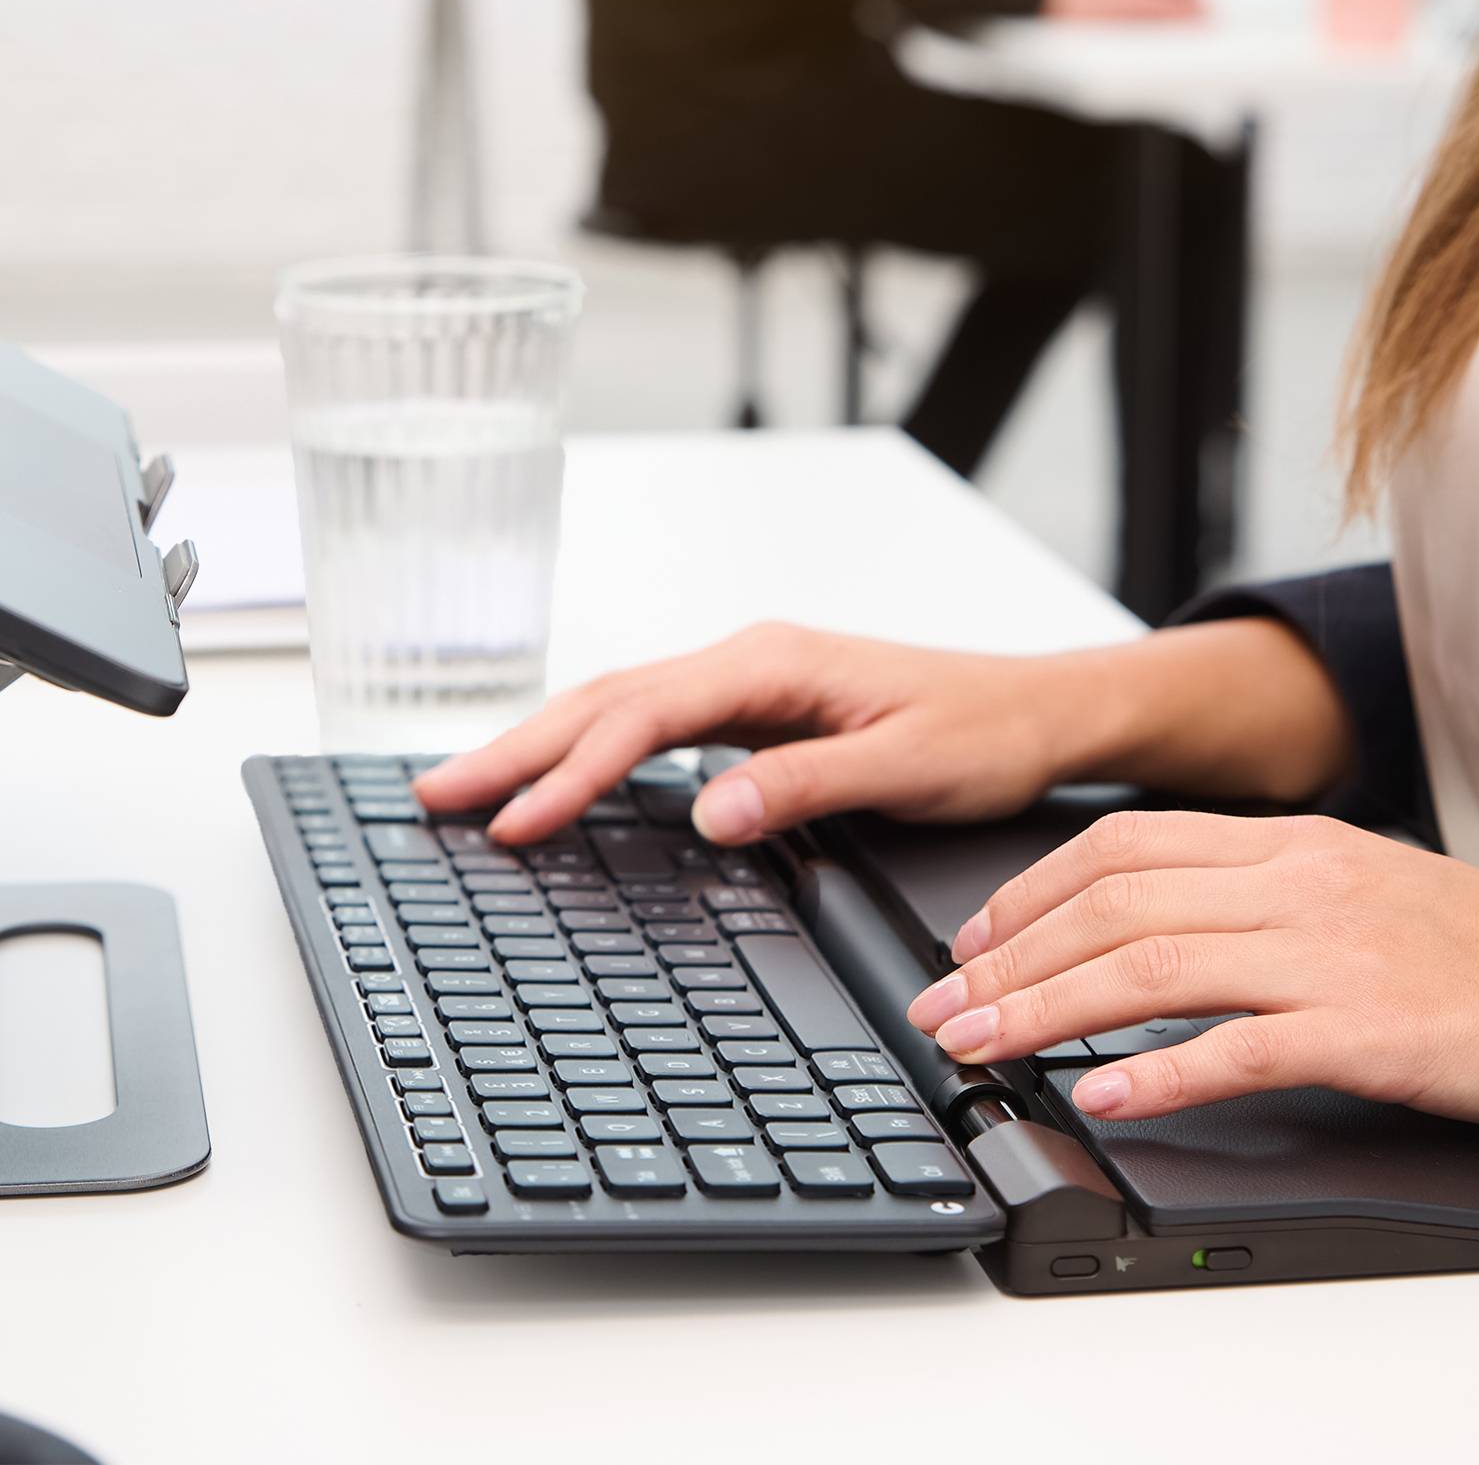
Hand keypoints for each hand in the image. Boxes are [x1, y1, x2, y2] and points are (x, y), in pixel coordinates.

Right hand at [415, 625, 1091, 846]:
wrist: (1041, 708)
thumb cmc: (985, 730)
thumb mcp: (907, 765)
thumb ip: (807, 784)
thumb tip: (713, 811)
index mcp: (772, 662)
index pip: (643, 715)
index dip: (572, 770)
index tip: (518, 819)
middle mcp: (747, 660)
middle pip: (604, 700)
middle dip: (516, 748)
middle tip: (437, 794)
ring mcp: (746, 683)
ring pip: (616, 709)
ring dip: (540, 747)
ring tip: (467, 787)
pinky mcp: (753, 710)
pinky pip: (647, 726)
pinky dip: (588, 751)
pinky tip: (556, 779)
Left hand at [907, 809, 1478, 1135]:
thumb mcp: (1373, 895)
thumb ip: (1270, 900)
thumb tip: (1160, 931)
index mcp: (1300, 844)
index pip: (1125, 845)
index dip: (1029, 892)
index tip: (971, 940)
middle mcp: (1305, 881)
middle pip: (1113, 901)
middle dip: (1006, 957)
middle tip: (940, 1007)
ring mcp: (1338, 952)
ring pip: (1151, 963)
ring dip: (1046, 1010)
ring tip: (980, 1047)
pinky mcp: (1375, 1029)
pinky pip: (1239, 1044)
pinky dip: (1158, 1070)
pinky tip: (1102, 1093)